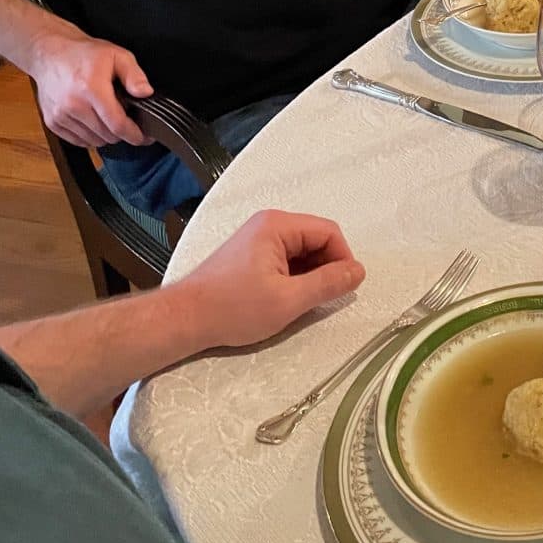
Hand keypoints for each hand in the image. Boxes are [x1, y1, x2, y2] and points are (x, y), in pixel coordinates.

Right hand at [28, 31, 153, 146]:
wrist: (48, 52)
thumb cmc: (81, 53)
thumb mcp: (117, 56)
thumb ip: (135, 75)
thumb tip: (145, 92)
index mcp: (91, 90)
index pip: (118, 125)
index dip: (135, 135)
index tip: (144, 137)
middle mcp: (73, 105)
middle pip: (108, 136)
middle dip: (122, 132)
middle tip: (125, 118)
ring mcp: (60, 115)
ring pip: (94, 141)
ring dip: (105, 134)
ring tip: (106, 115)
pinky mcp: (52, 121)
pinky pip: (79, 141)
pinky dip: (90, 135)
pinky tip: (93, 119)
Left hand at [173, 210, 365, 348]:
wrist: (184, 319)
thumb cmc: (232, 309)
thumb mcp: (289, 300)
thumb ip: (328, 284)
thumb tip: (358, 272)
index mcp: (277, 226)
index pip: (329, 232)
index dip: (343, 259)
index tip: (343, 288)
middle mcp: (268, 224)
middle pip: (317, 239)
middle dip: (326, 267)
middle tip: (322, 298)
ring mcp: (258, 238)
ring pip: (303, 251)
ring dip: (311, 274)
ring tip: (301, 301)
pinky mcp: (251, 254)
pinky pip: (287, 258)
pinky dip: (295, 276)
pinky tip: (287, 298)